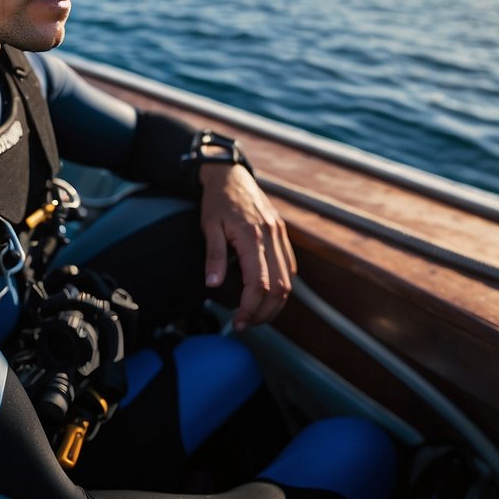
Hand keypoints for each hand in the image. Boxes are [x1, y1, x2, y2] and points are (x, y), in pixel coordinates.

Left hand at [198, 162, 295, 330]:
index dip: (250, 308)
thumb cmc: (217, 200)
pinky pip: (290, 266)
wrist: (231, 174)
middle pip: (279, 287)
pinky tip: (269, 296)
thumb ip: (213, 256)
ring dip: (276, 303)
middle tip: (246, 324)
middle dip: (264, 312)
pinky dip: (283, 286)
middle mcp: (271, 237)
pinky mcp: (282, 234)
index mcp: (252, 237)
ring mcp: (280, 235)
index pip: (258, 284)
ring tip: (256, 315)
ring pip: (289, 280)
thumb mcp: (208, 226)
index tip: (238, 321)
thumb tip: (213, 284)